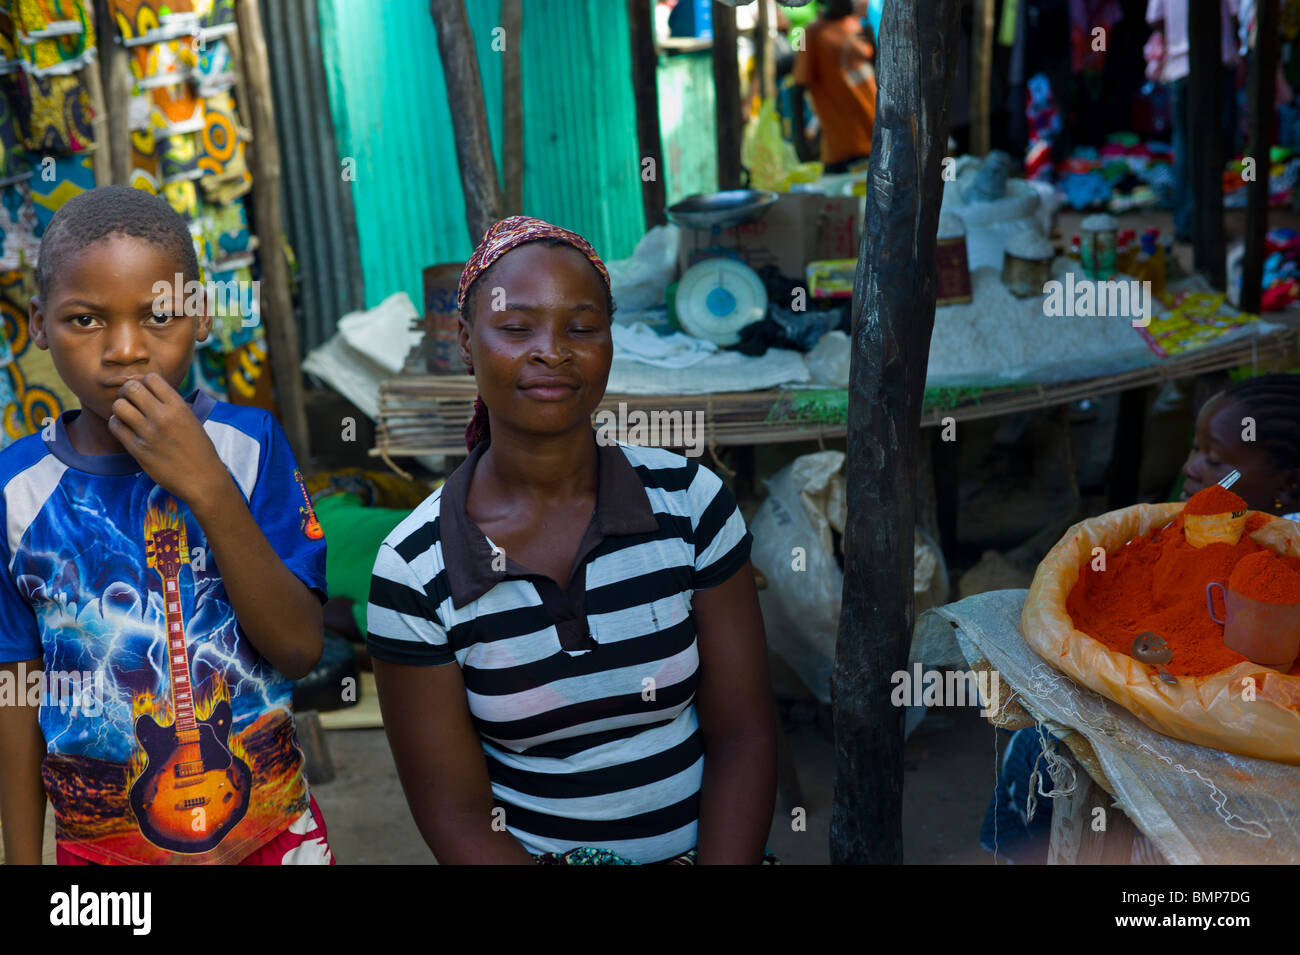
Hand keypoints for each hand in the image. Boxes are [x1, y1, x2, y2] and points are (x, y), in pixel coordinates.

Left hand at [108, 374, 230, 507]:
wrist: (202, 479)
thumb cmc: (199, 449)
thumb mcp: (192, 420)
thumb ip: (173, 405)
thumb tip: (153, 391)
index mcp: (179, 406)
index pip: (151, 378)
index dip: (145, 382)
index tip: (146, 391)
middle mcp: (163, 416)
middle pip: (131, 388)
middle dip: (128, 391)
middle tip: (131, 400)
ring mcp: (149, 433)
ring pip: (119, 406)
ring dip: (121, 408)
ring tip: (128, 415)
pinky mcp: (138, 449)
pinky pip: (115, 426)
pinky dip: (117, 424)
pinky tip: (126, 429)